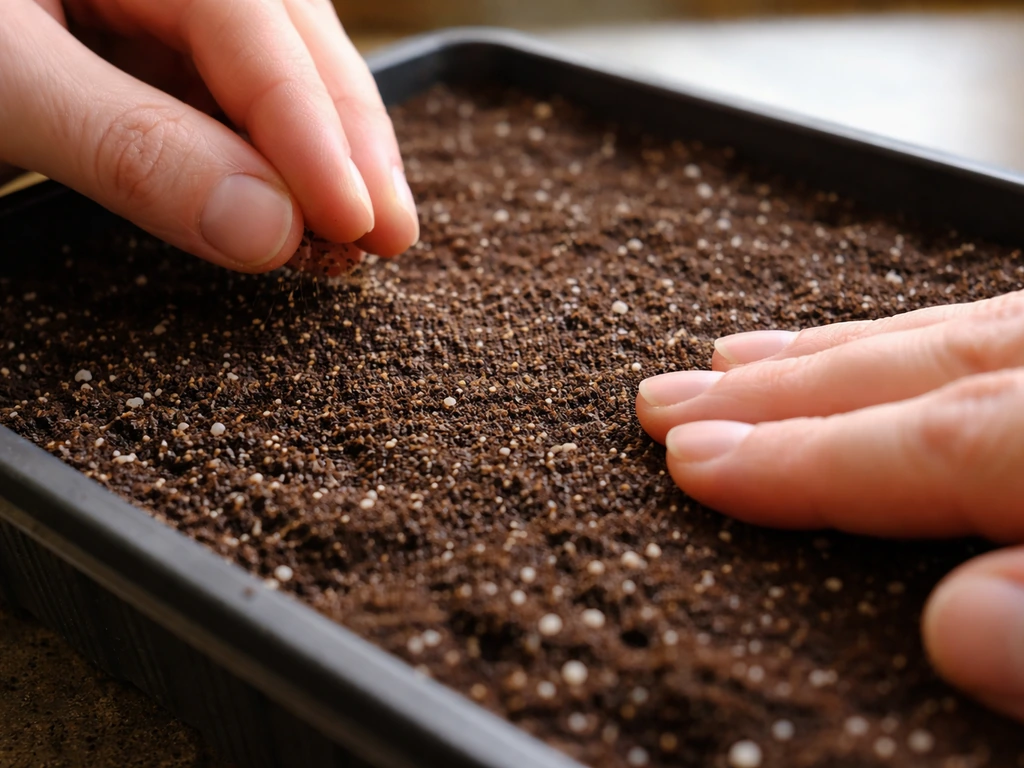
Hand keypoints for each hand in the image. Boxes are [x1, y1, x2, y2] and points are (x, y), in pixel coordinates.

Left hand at [0, 0, 418, 271]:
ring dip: (319, 155)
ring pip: (272, 68)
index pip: (256, 34)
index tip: (364, 228)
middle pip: (292, 42)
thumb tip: (270, 230)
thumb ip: (130, 148)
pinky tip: (296, 197)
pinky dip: (265, 153)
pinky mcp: (138, 32)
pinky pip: (226, 89)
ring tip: (361, 227)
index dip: (318, 137)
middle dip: (345, 146)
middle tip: (391, 237)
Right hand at [636, 290, 1023, 721]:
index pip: (936, 444)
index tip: (690, 459)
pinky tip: (884, 346)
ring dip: (836, 355)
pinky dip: (921, 338)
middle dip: (783, 390)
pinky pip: (1002, 332)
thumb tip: (959, 630)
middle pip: (928, 372)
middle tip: (667, 398)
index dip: (801, 456)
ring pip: (962, 335)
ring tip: (736, 357)